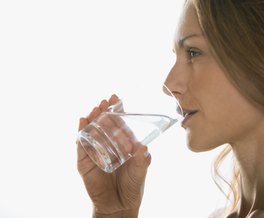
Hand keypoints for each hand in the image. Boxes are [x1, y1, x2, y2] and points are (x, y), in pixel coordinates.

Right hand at [77, 95, 150, 216]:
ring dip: (92, 119)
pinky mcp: (85, 162)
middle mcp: (108, 145)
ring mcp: (95, 152)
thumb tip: (143, 147)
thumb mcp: (140, 171)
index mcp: (122, 143)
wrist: (119, 205)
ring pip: (91, 131)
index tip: (116, 97)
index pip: (118, 123)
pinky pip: (81, 145)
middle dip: (103, 111)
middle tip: (104, 101)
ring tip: (95, 109)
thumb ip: (141, 160)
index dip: (117, 110)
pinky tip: (82, 122)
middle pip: (103, 124)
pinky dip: (81, 133)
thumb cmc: (132, 185)